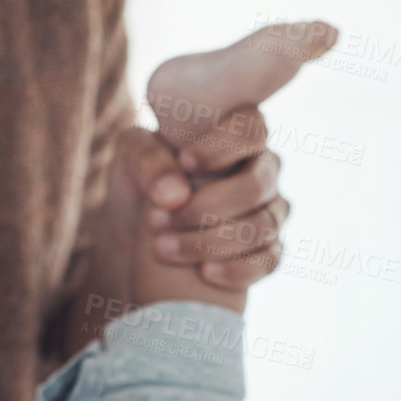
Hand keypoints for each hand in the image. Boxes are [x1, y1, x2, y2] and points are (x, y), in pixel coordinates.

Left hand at [134, 21, 337, 290]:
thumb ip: (147, 160)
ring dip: (210, 241)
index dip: (222, 147)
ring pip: (260, 227)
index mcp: (237, 135)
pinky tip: (204, 271)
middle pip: (256, 186)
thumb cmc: (142, 183)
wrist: (139, 235)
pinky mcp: (268, 250)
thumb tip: (177, 194)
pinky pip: (268, 260)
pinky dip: (237, 269)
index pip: (251, 129)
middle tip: (156, 219)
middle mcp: (263, 170)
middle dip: (205, 207)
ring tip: (162, 247)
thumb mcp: (129, 160)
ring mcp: (271, 211)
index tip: (185, 163)